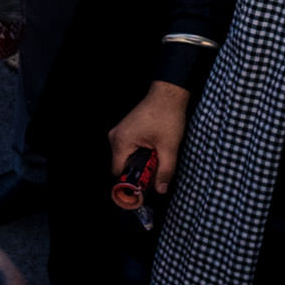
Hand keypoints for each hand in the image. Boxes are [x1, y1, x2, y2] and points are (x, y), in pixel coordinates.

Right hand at [110, 81, 191, 195]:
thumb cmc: (167, 116)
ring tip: (158, 155)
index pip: (118, 172)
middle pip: (122, 165)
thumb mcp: (169, 147)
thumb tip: (161, 189)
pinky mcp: (126, 130)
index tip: (144, 188)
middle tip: (157, 168)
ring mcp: (120, 132)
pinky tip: (154, 148)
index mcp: (121, 142)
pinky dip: (141, 153)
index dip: (131, 182)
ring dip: (142, 161)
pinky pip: (129, 148)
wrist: (168, 95)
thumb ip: (165, 171)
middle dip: (139, 171)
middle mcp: (116, 137)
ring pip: (127, 157)